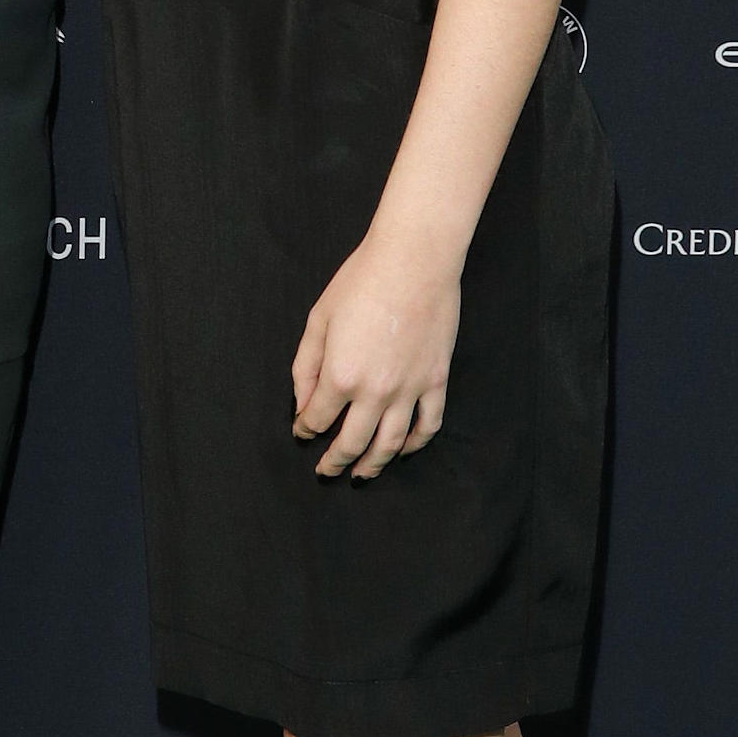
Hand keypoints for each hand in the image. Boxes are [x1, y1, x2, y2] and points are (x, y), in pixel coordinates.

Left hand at [291, 232, 460, 479]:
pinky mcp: (436, 381)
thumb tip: (303, 403)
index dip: (305, 429)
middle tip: (325, 471)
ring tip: (360, 475)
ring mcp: (410, 389)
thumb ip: (306, 366)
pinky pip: (427, 425)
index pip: (317, 418)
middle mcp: (375, 391)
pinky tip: (403, 450)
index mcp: (341, 375)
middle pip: (352, 442)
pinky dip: (415, 444)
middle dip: (334, 461)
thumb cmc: (361, 282)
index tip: (301, 432)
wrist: (414, 261)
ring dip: (373, 465)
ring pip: (390, 444)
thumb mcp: (319, 319)